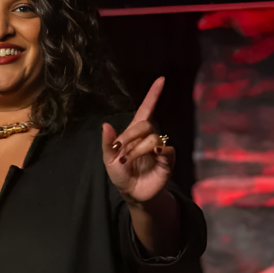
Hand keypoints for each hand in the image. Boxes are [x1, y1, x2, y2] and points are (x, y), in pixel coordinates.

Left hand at [101, 77, 175, 204]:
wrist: (132, 192)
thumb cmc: (121, 173)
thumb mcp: (108, 159)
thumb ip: (107, 143)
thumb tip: (105, 125)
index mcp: (134, 133)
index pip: (146, 109)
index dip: (153, 95)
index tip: (161, 79)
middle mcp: (149, 137)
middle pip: (145, 124)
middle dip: (130, 135)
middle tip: (120, 149)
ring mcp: (159, 147)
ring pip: (152, 137)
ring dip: (137, 149)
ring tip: (127, 161)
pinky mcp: (167, 159)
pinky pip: (166, 149)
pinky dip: (157, 150)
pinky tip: (152, 155)